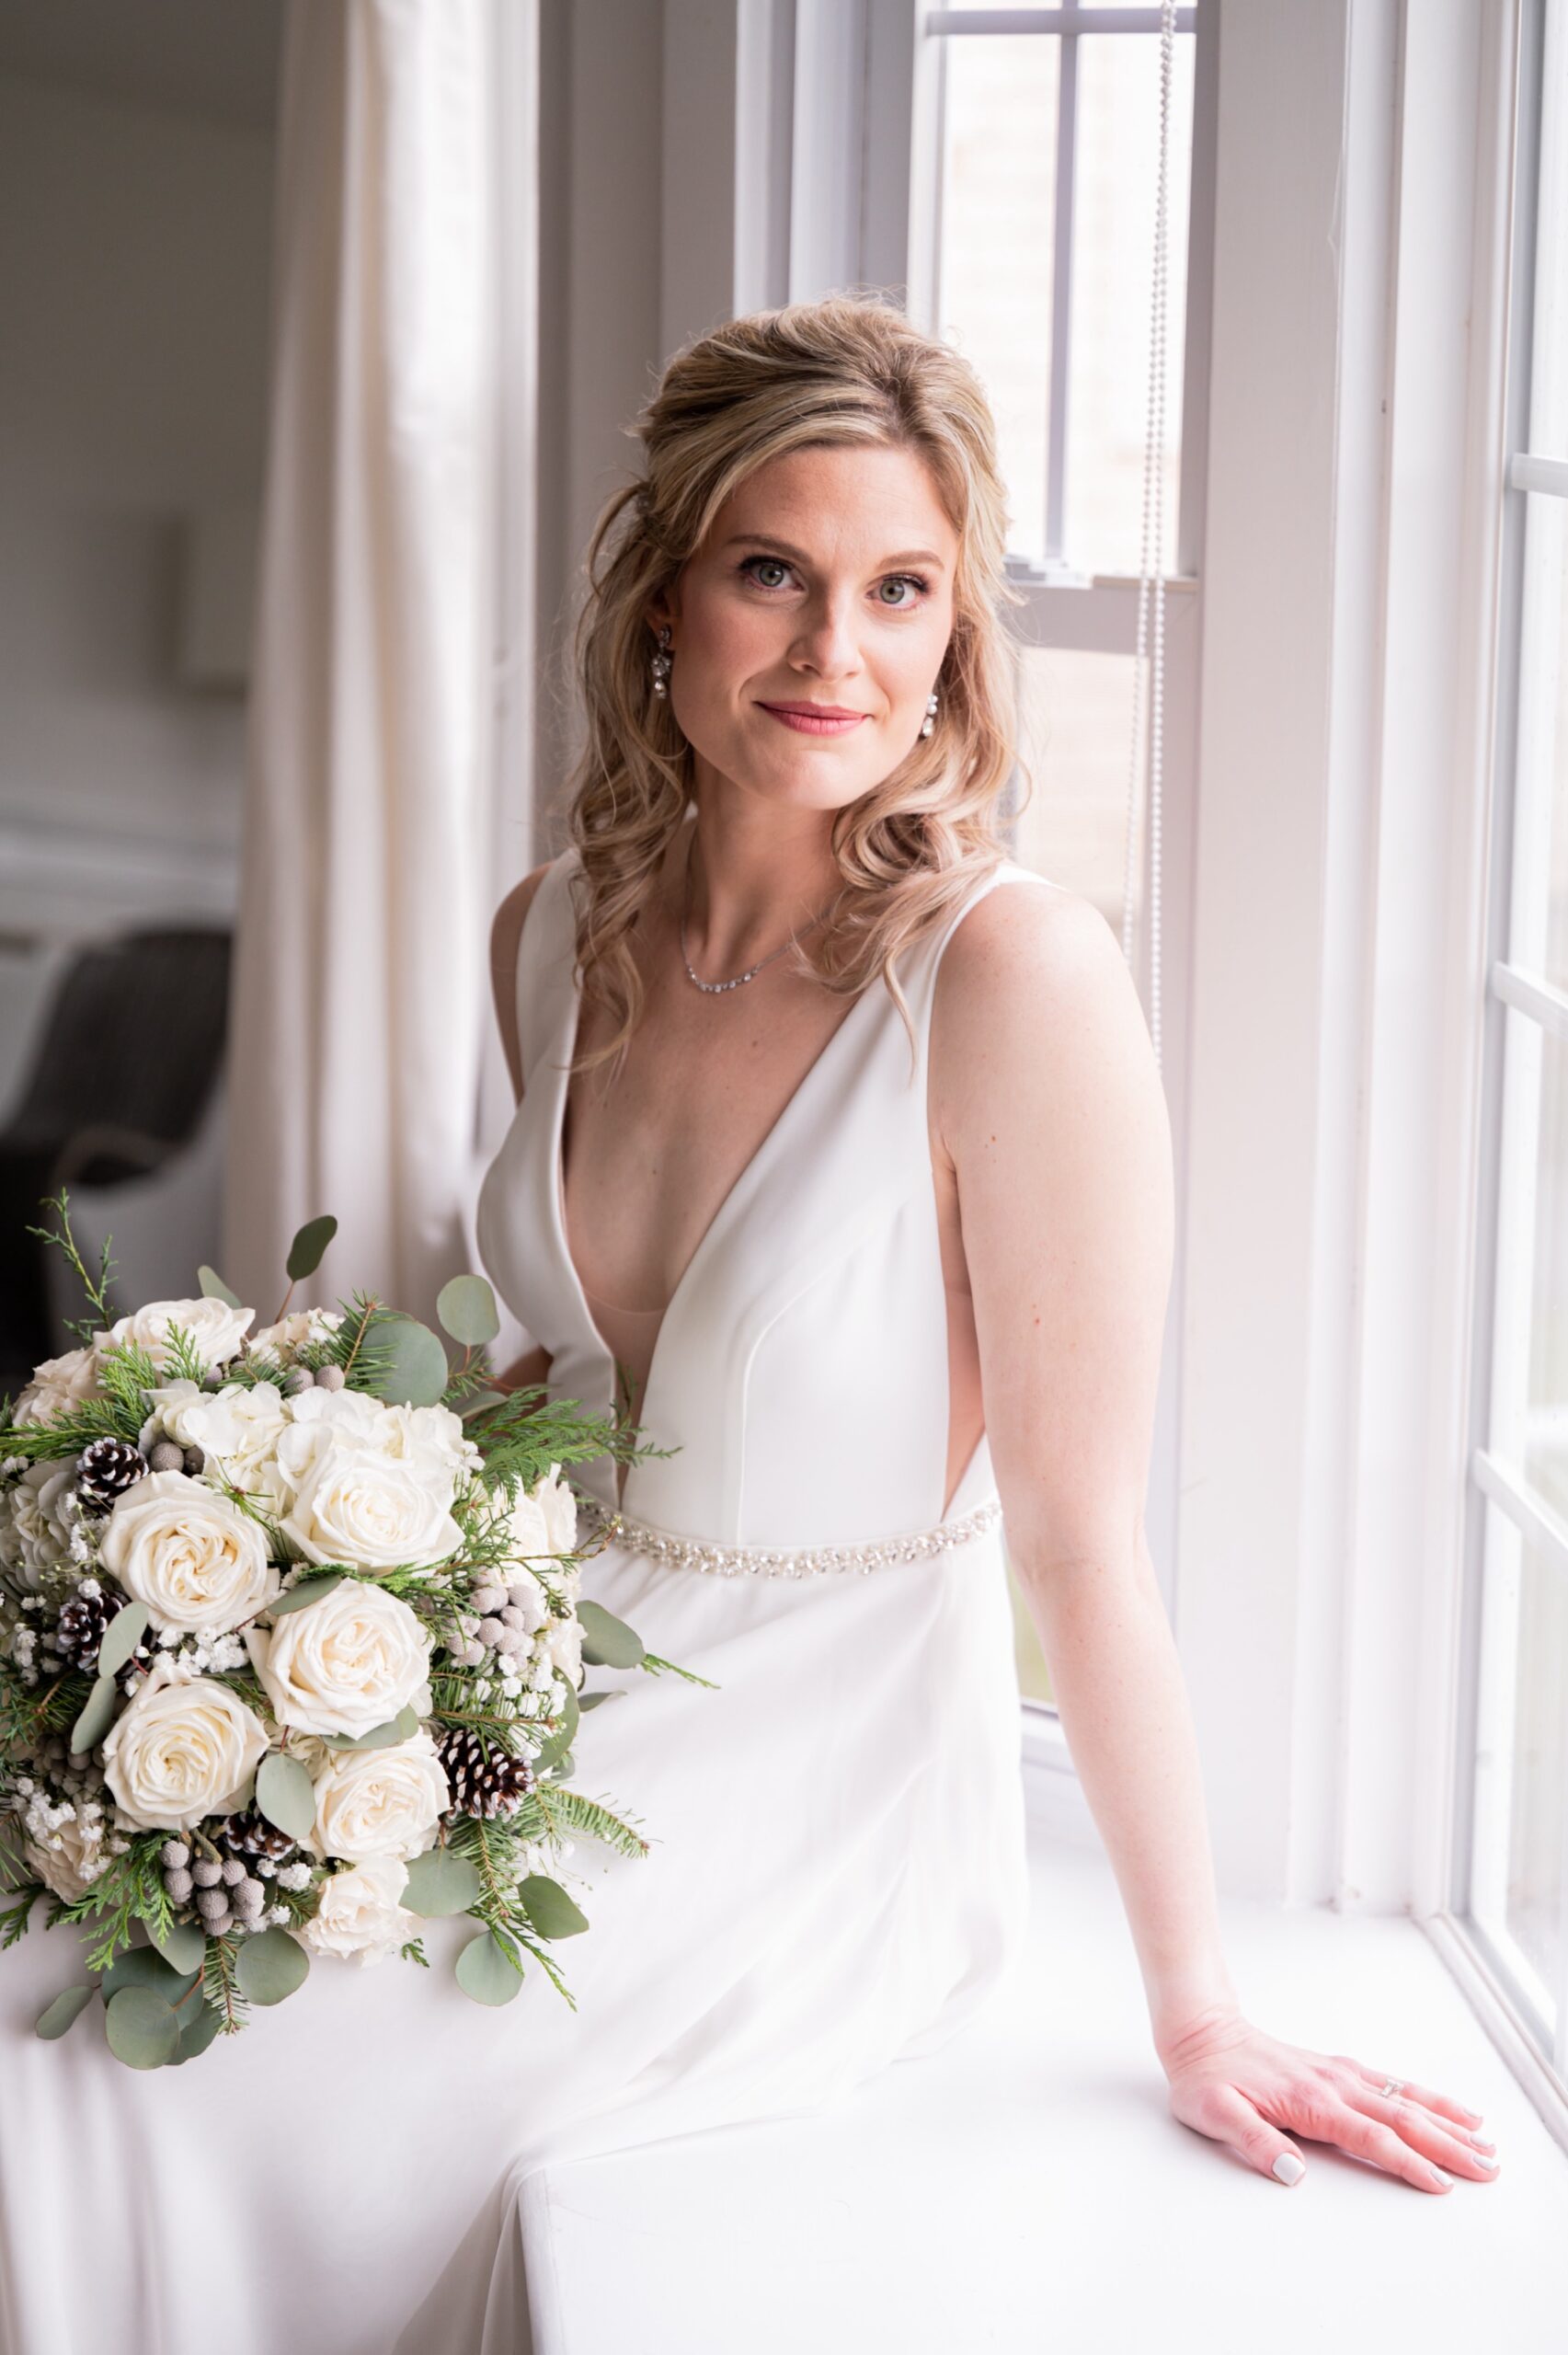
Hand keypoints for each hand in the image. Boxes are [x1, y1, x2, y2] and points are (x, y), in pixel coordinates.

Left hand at [1158, 2007, 1500, 2192]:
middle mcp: (1332, 2083)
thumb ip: (1253, 2141)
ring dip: (1445, 2120)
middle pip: (1401, 2118)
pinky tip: (1443, 2107)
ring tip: (1483, 2138)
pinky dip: (1423, 2096)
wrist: (1200, 2029)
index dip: (1407, 2164)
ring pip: (1403, 2098)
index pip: (1370, 2138)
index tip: (1440, 2185)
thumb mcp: (1215, 2113)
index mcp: (1309, 2100)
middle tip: (1487, 2167)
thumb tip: (1291, 2171)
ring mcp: (1337, 2073)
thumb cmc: (1205, 2075)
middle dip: (1447, 2145)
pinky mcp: (1336, 2069)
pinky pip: (1390, 2083)